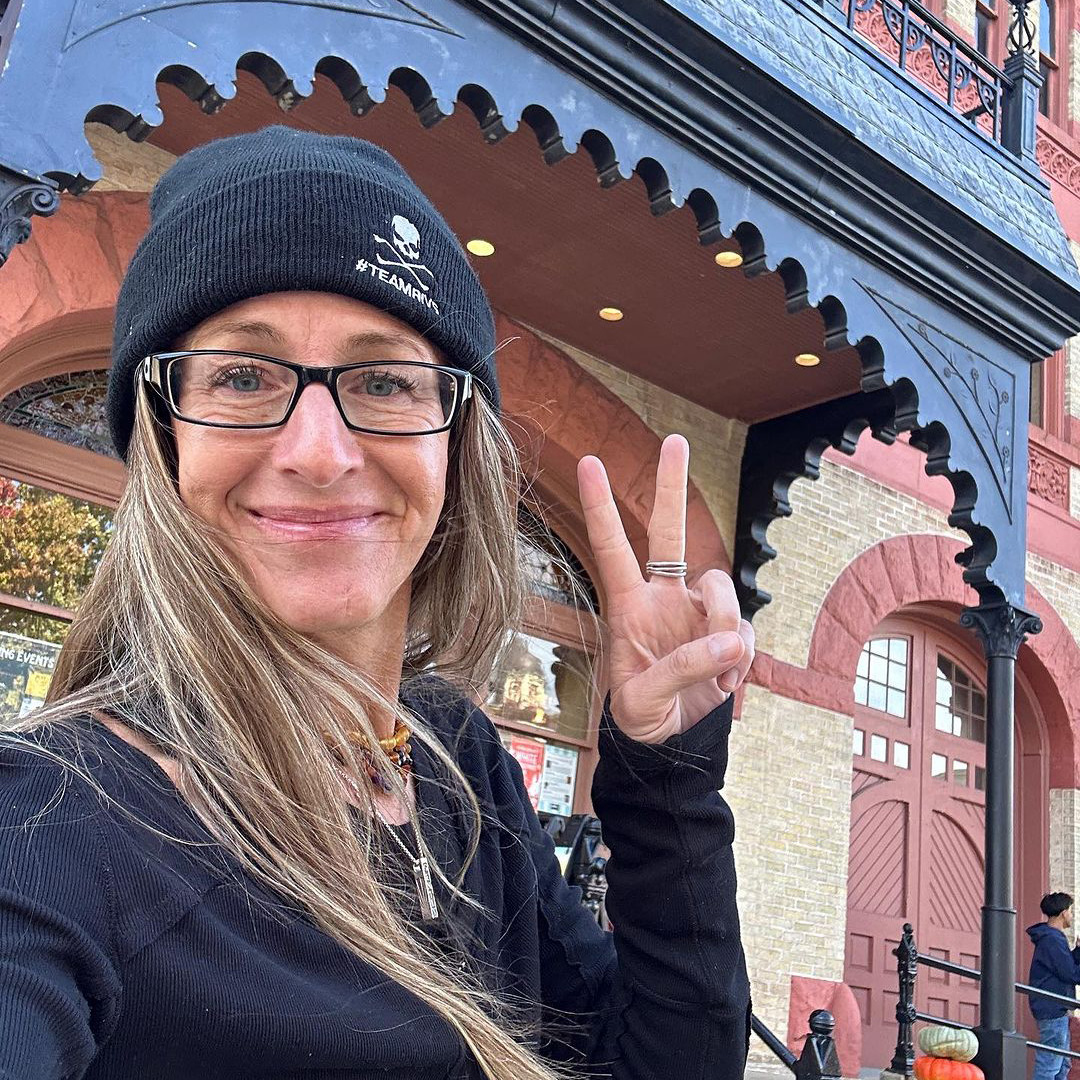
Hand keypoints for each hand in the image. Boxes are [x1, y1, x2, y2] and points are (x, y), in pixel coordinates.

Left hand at [577, 434, 754, 743]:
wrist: (672, 742)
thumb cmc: (640, 715)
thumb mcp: (644, 700)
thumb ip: (682, 668)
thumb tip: (730, 643)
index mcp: (628, 606)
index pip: (612, 548)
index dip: (600, 507)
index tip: (589, 462)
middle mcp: (663, 598)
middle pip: (669, 532)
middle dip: (672, 486)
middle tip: (674, 440)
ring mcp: (697, 612)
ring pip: (721, 588)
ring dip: (723, 624)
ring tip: (716, 669)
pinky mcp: (729, 634)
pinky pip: (746, 631)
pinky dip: (742, 657)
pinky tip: (726, 682)